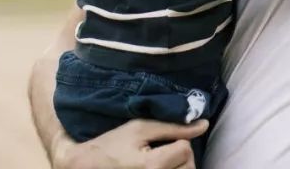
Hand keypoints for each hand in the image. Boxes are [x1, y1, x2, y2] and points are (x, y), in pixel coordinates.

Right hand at [53, 119, 207, 168]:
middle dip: (180, 155)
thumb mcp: (139, 128)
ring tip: (160, 161)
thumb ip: (173, 127)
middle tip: (159, 150)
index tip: (158, 141)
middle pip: (189, 166)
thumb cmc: (111, 145)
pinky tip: (161, 167)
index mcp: (153, 167)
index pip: (185, 150)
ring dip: (178, 166)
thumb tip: (203, 124)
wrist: (85, 167)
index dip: (176, 140)